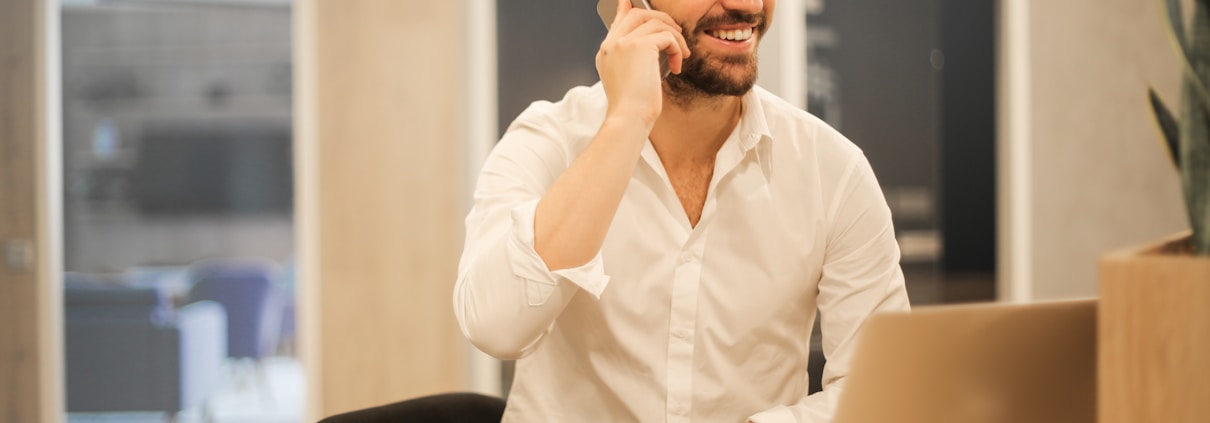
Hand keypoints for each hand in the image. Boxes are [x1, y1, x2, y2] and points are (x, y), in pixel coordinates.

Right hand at [595, 0, 689, 127]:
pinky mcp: (639, 46)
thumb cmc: (632, 107)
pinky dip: (677, 48)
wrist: (628, 118)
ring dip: (675, 37)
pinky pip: (667, 36)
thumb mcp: (630, 80)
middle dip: (662, 19)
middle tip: (676, 34)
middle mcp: (611, 44)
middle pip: (638, 14)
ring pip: (656, 22)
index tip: (633, 2)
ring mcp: (623, 42)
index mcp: (606, 52)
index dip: (629, 8)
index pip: (619, 20)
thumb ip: (635, 59)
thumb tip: (654, 46)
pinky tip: (677, 65)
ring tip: (681, 55)